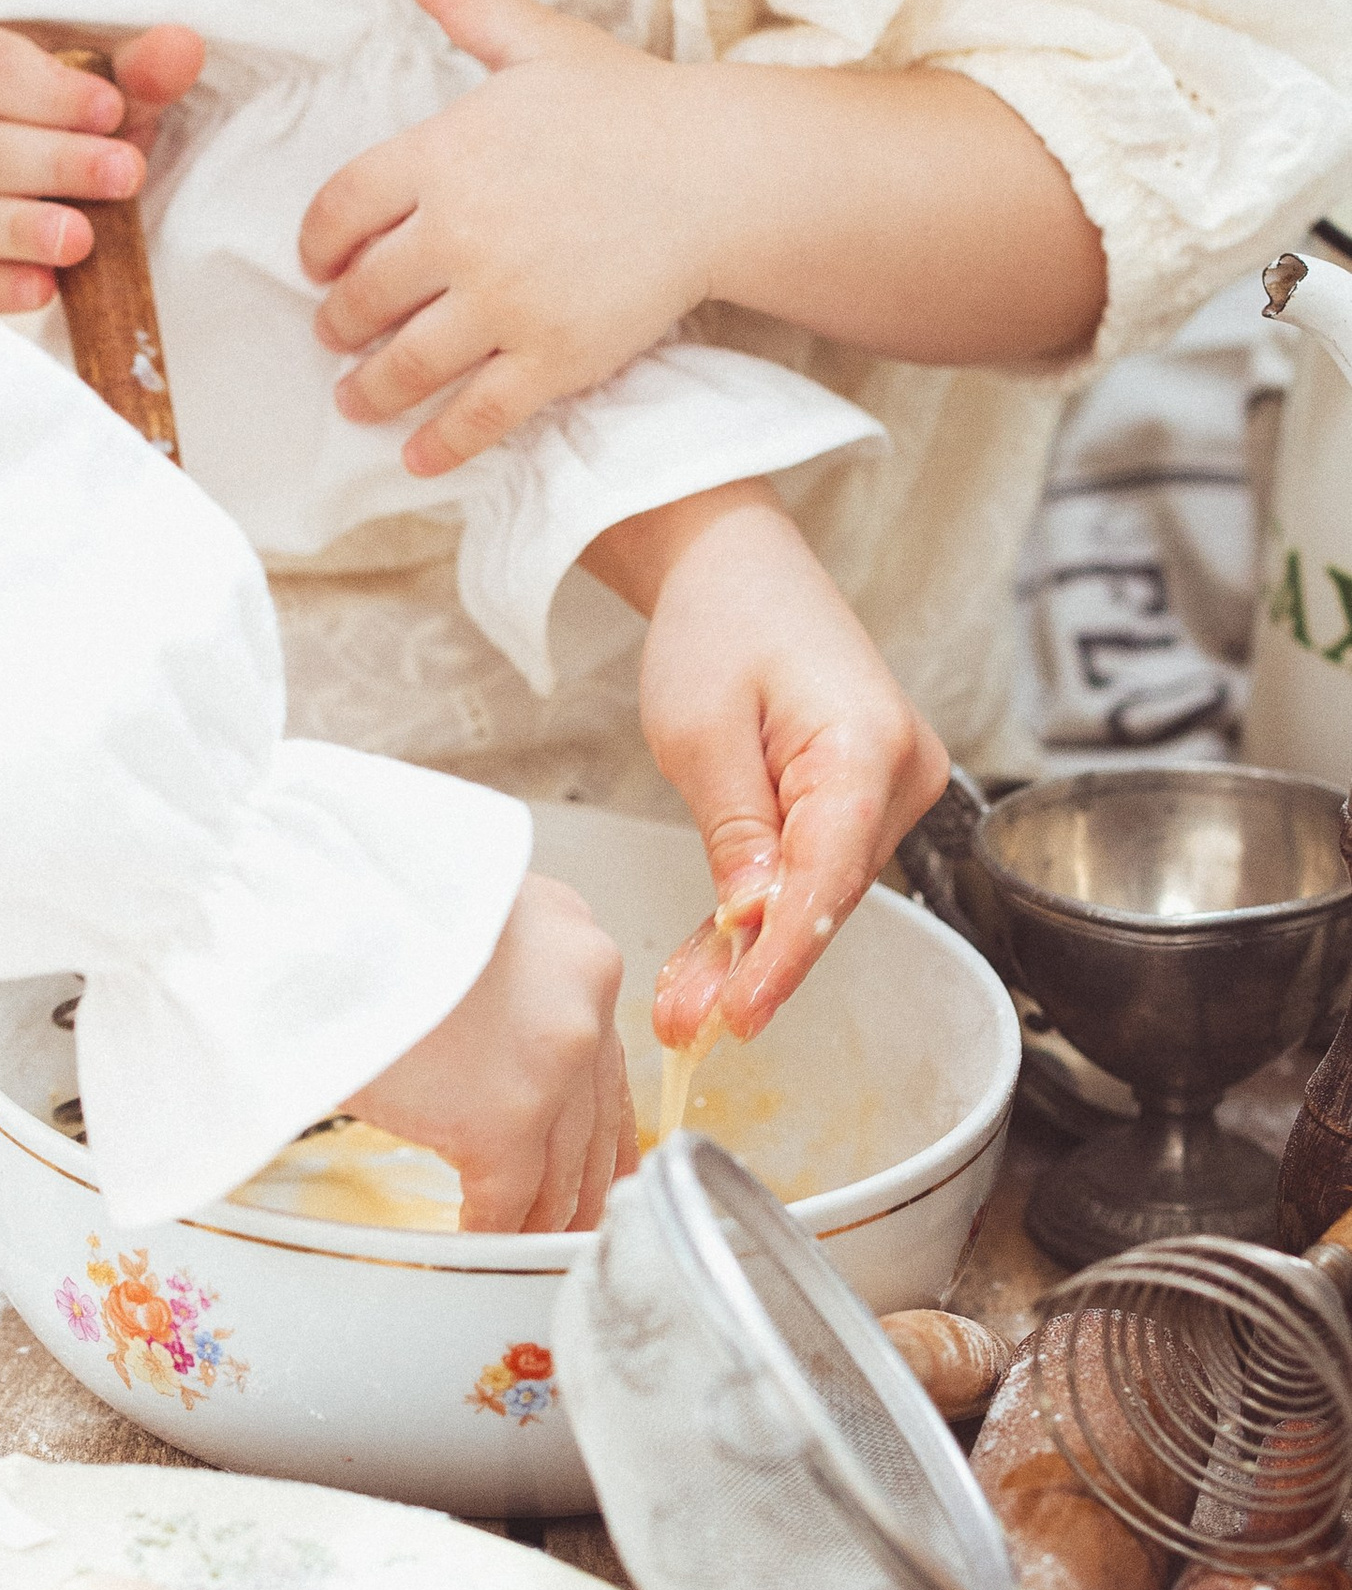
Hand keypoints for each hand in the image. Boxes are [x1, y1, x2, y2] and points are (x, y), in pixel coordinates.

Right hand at [0, 21, 206, 316]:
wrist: (11, 153)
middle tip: (125, 174)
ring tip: (81, 240)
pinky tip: (42, 288)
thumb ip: (138, 70)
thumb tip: (180, 49)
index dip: (50, 93)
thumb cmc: (60, 111)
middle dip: (56, 165)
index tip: (112, 109)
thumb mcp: (101, 82)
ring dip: (25, 230)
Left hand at [300, 0, 710, 475]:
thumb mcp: (537, 42)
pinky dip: (439, 444)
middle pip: (363, 295)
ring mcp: (506, 302)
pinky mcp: (554, 358)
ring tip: (355, 398)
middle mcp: (461, 232)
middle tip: (334, 334)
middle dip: (338, 322)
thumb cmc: (629, 103)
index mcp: (442, 153)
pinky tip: (416, 455)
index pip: (339, 209)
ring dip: (368, 389)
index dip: (317, 244)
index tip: (319, 264)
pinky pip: (479, 416)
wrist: (722, 173)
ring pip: (406, 364)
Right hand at [346, 872, 632, 1232]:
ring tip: (521, 1240)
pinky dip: (493, 1228)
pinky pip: (509, 1200)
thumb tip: (467, 1032)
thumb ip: (486, 972)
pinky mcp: (505, 1121)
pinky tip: (475, 1239)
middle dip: (583, 1180)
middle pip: (596, 1117)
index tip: (596, 1159)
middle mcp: (583, 999)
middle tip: (570, 1218)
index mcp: (569, 942)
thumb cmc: (356, 906)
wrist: (313, 906)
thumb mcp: (450, 915)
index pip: (603, 1052)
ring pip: (563, 1167)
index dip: (595, 1116)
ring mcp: (552, 1064)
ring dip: (541, 1213)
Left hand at [592, 487, 946, 1049]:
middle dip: (757, 965)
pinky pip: (814, 867)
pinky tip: (716, 965)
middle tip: (687, 1024)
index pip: (829, 877)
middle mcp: (902, 773)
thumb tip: (757, 924)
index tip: (738, 1016)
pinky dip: (764, 910)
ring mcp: (890, 786)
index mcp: (868, 748)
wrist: (738, 565)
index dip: (782, 958)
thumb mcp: (702, 731)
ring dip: (755, 947)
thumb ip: (737, 832)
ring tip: (687, 1007)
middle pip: (829, 894)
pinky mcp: (861, 795)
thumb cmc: (718, 624)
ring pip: (820, 890)